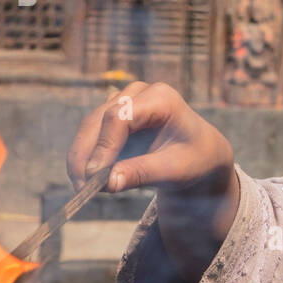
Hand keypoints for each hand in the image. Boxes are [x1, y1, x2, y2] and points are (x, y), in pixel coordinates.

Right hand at [67, 82, 233, 197]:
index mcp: (161, 98)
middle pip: (99, 120)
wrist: (200, 153)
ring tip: (83, 188)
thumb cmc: (194, 158)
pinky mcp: (112, 115)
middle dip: (86, 155)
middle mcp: (138, 93)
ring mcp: (123, 101)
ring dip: (81, 158)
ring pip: (89, 127)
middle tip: (81, 188)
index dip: (104, 146)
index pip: (121, 117)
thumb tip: (108, 183)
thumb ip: (142, 173)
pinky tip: (86, 180)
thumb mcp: (175, 169)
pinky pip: (91, 135)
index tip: (95, 177)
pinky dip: (86, 157)